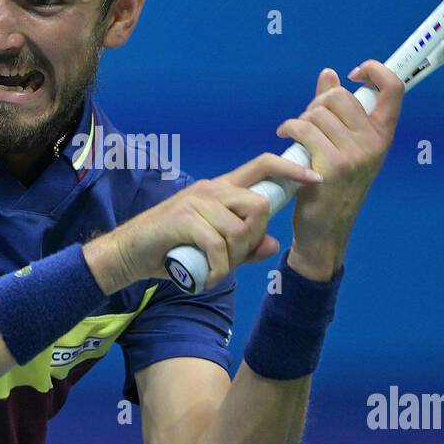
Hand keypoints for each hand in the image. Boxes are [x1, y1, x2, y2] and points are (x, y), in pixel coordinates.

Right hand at [83, 153, 324, 293]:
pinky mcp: (184, 219)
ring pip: (239, 229)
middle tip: (234, 258)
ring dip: (232, 260)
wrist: (129, 254)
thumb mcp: (214, 249)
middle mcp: (212, 189)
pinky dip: (216, 269)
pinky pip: (218, 245)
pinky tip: (206, 278)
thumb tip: (275, 246)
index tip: (314, 180)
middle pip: (260, 204)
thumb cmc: (172, 248)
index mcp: (222, 190)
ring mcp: (197, 202)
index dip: (290, 170)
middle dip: (254, 239)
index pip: (262, 166)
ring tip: (214, 269)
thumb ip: (245, 248)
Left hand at [275, 60, 404, 279]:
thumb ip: (337, 110)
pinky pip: (303, 128)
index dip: (375, 70)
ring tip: (297, 136)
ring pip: (317, 112)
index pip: (393, 89)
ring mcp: (354, 155)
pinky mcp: (331, 165)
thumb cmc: (333, 187)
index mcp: (383, 135)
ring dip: (300, 120)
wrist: (326, 230)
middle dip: (317, 103)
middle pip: (340, 96)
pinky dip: (289, 128)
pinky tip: (285, 137)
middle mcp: (374, 143)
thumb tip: (329, 74)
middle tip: (309, 121)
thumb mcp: (344, 147)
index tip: (355, 72)